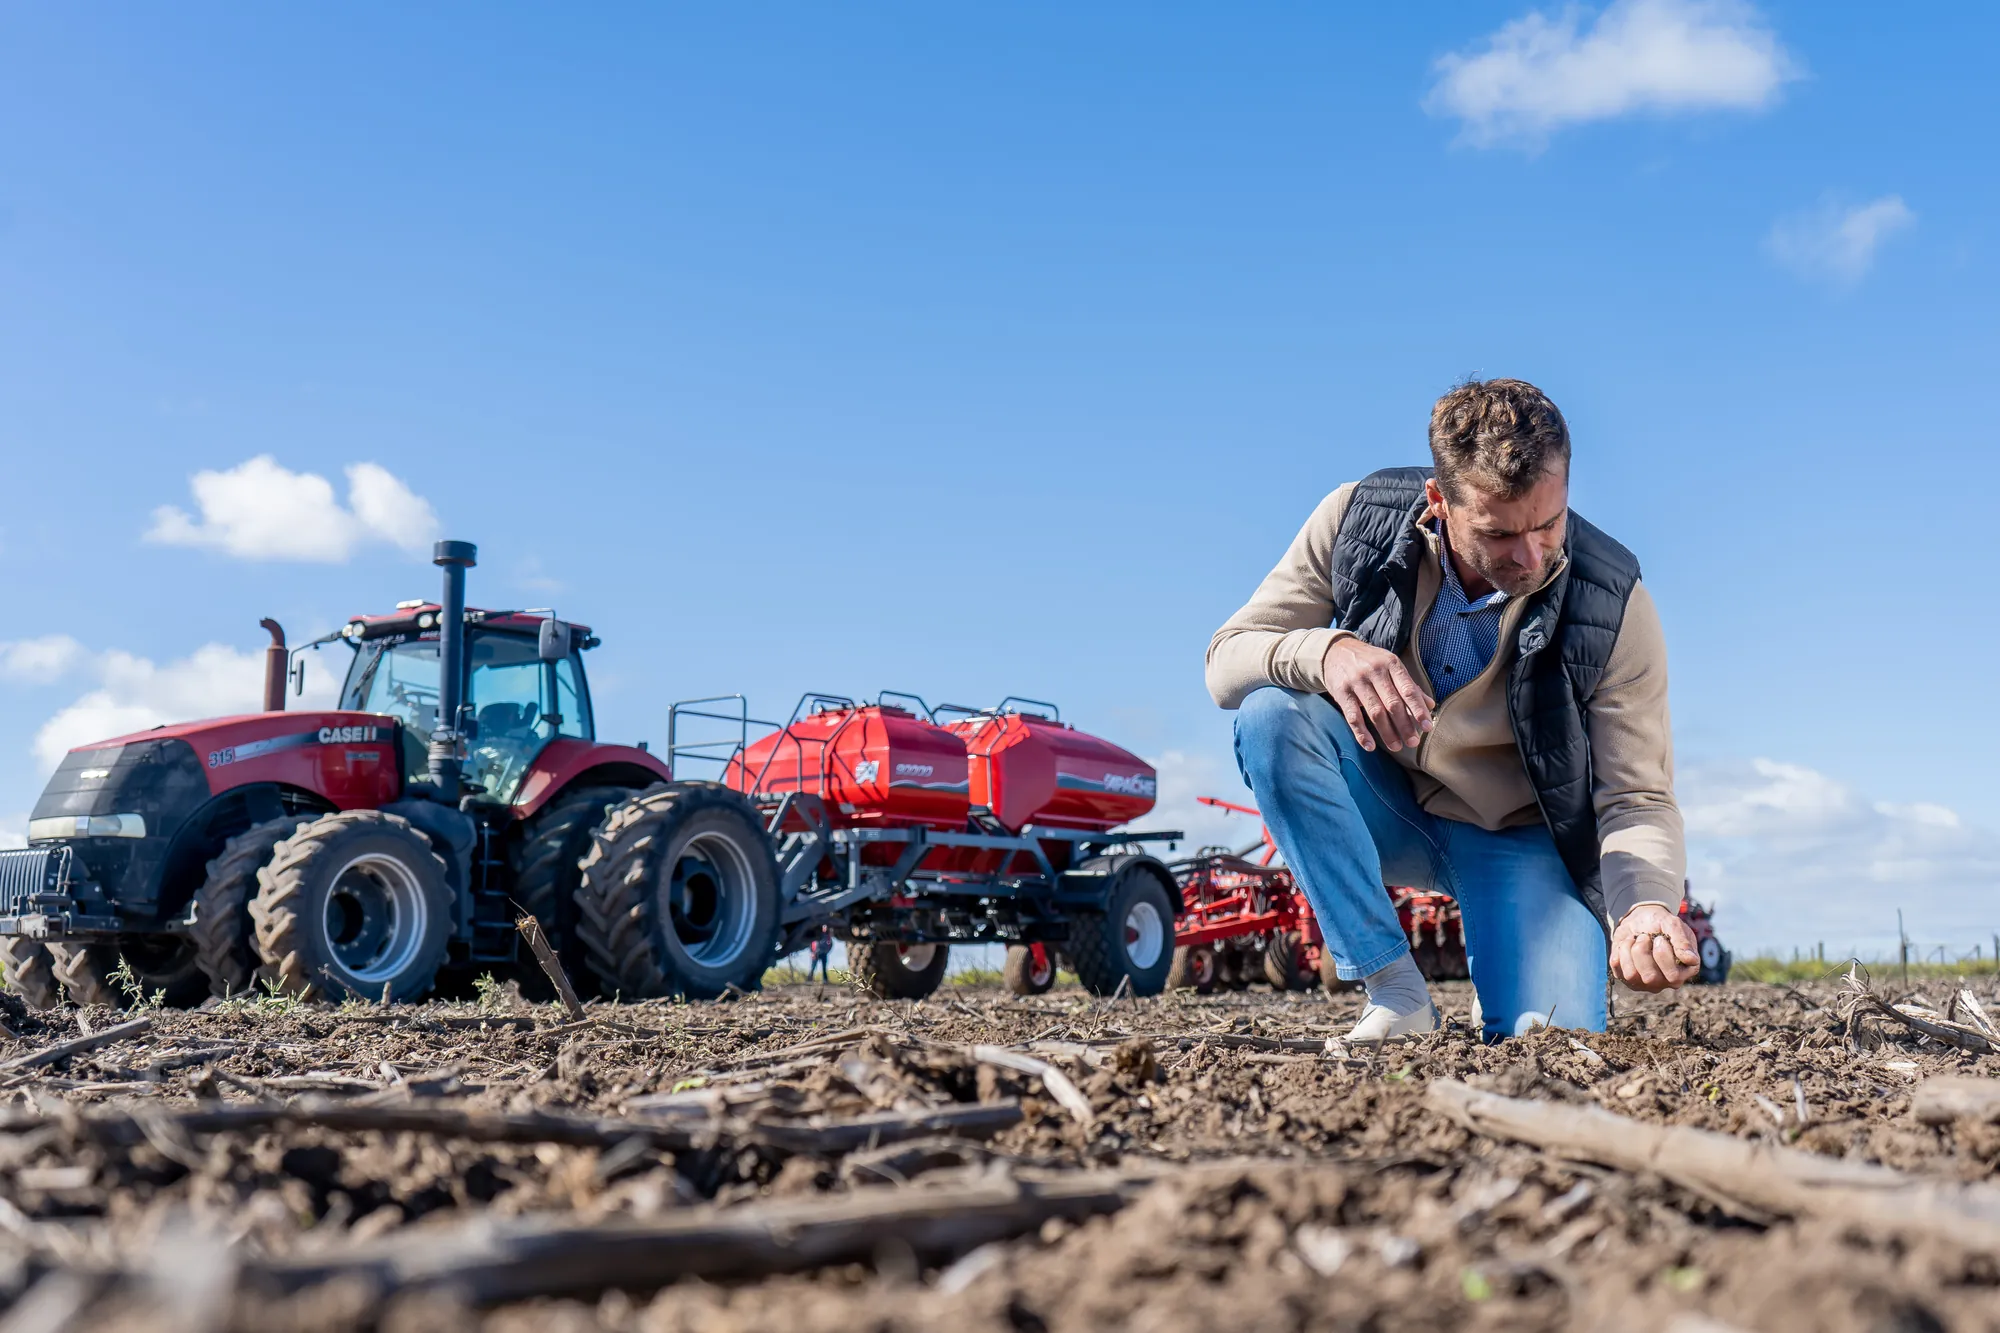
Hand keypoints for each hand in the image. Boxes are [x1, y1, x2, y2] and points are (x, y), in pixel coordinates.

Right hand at [1320, 636, 1433, 751]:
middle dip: (1405, 725)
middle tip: (1413, 742)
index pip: (1408, 690)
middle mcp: (1374, 671)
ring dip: (1387, 732)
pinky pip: (1353, 716)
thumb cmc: (1369, 661)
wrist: (1336, 650)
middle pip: (1393, 703)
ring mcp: (1356, 682)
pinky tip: (1370, 746)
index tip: (1427, 727)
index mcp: (1391, 664)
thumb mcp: (1390, 666)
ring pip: (1375, 712)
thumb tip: (1430, 705)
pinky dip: (1361, 733)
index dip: (1418, 710)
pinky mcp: (1341, 692)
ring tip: (1396, 746)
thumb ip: (1409, 685)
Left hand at [1610, 903, 1700, 991]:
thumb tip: (1691, 960)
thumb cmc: (1661, 923)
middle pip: (1650, 977)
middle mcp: (1666, 981)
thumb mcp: (1673, 925)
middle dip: (1643, 951)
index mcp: (1684, 971)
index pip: (1673, 976)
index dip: (1663, 955)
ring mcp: (1646, 982)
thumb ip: (1682, 941)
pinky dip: (1620, 950)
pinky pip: (1617, 969)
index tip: (1660, 938)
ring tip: (1636, 939)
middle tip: (1645, 937)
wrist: (1640, 918)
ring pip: (1631, 975)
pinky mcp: (1627, 978)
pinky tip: (1628, 944)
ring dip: (1630, 950)